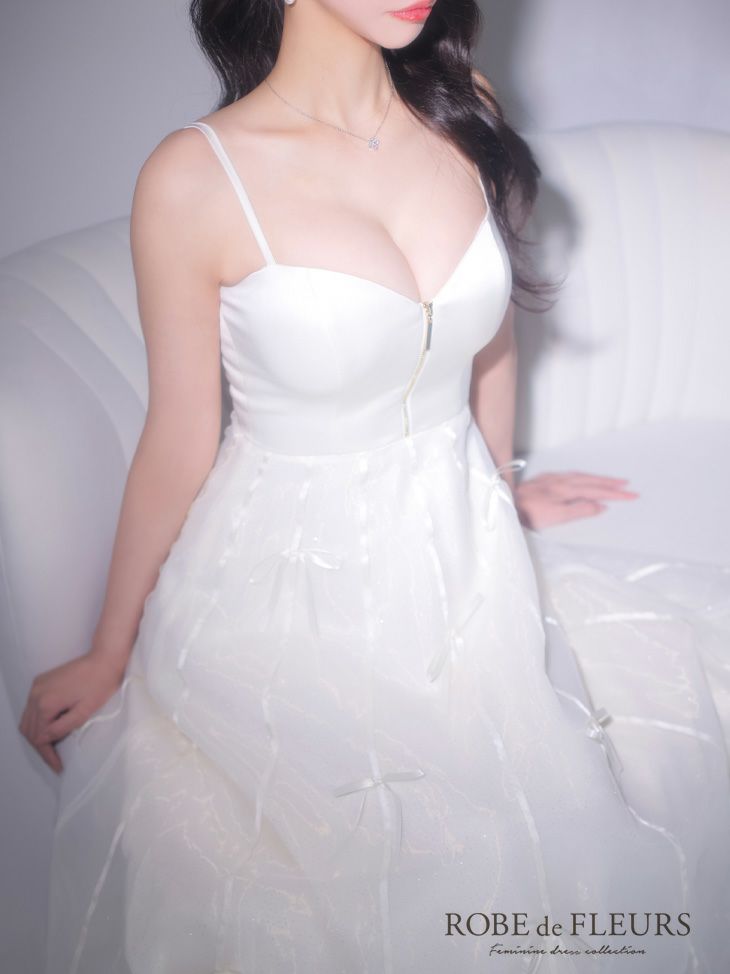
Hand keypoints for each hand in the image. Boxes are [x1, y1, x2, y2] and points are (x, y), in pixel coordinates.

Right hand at [18, 651, 127, 773]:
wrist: (104, 658)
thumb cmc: (100, 684)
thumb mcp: (84, 712)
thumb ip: (62, 728)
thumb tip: (46, 740)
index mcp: (45, 703)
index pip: (39, 737)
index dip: (48, 754)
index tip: (58, 766)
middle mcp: (35, 694)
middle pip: (29, 730)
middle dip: (41, 746)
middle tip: (54, 759)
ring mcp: (36, 686)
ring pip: (27, 719)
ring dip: (36, 734)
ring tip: (52, 746)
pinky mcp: (41, 681)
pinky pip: (31, 707)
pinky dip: (37, 720)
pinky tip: (50, 726)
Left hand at [514, 471, 638, 529]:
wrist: (503, 505)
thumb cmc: (526, 514)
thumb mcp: (556, 516)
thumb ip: (579, 510)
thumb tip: (601, 505)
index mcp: (565, 489)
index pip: (596, 490)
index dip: (615, 493)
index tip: (632, 495)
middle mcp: (559, 480)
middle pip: (590, 480)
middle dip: (610, 483)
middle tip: (627, 486)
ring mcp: (550, 479)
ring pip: (580, 476)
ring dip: (597, 478)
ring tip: (610, 482)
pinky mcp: (541, 481)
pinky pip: (569, 475)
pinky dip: (581, 477)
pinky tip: (581, 479)